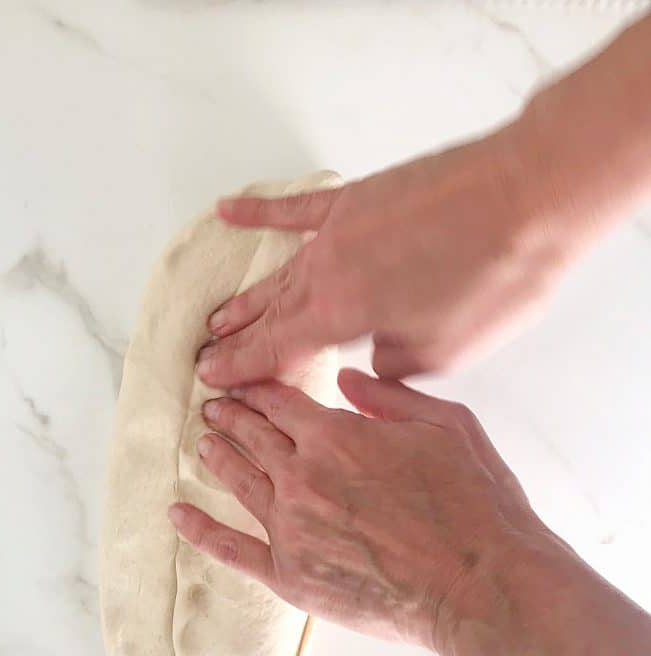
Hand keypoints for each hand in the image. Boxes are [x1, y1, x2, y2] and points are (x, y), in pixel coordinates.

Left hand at [168, 370, 542, 651]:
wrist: (478, 584)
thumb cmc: (474, 505)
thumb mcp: (446, 426)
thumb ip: (388, 398)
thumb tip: (345, 381)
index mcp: (336, 436)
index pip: (279, 403)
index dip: (258, 391)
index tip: (245, 386)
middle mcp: (302, 477)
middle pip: (252, 438)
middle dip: (230, 417)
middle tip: (213, 408)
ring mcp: (290, 529)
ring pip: (239, 483)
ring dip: (216, 457)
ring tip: (201, 443)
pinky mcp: (290, 576)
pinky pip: (231, 550)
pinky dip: (200, 531)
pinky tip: (177, 516)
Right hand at [198, 124, 566, 387]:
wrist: (529, 197)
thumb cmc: (494, 280)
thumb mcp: (441, 353)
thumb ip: (391, 365)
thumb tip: (369, 360)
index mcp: (341, 314)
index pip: (275, 348)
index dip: (242, 367)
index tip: (212, 379)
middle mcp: (326, 271)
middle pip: (270, 312)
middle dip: (237, 339)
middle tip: (206, 356)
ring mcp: (337, 231)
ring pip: (280, 271)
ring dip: (248, 297)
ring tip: (219, 318)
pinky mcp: (357, 198)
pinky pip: (296, 208)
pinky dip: (260, 210)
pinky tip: (229, 210)